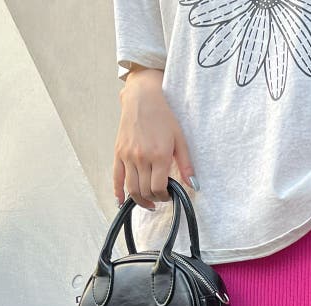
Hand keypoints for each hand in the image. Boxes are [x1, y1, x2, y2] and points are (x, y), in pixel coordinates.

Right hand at [114, 65, 196, 209]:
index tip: (168, 195)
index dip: (164, 197)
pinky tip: (121, 201)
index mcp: (159, 156)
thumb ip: (186, 165)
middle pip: (145, 191)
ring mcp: (128, 156)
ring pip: (132, 188)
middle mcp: (142, 158)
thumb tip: (194, 186)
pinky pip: (116, 177)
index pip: (159, 188)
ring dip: (140, 200)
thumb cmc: (163, 117)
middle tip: (160, 196)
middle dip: (154, 198)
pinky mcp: (118, 153)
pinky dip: (118, 192)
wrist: (143, 98)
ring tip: (147, 202)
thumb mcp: (180, 139)